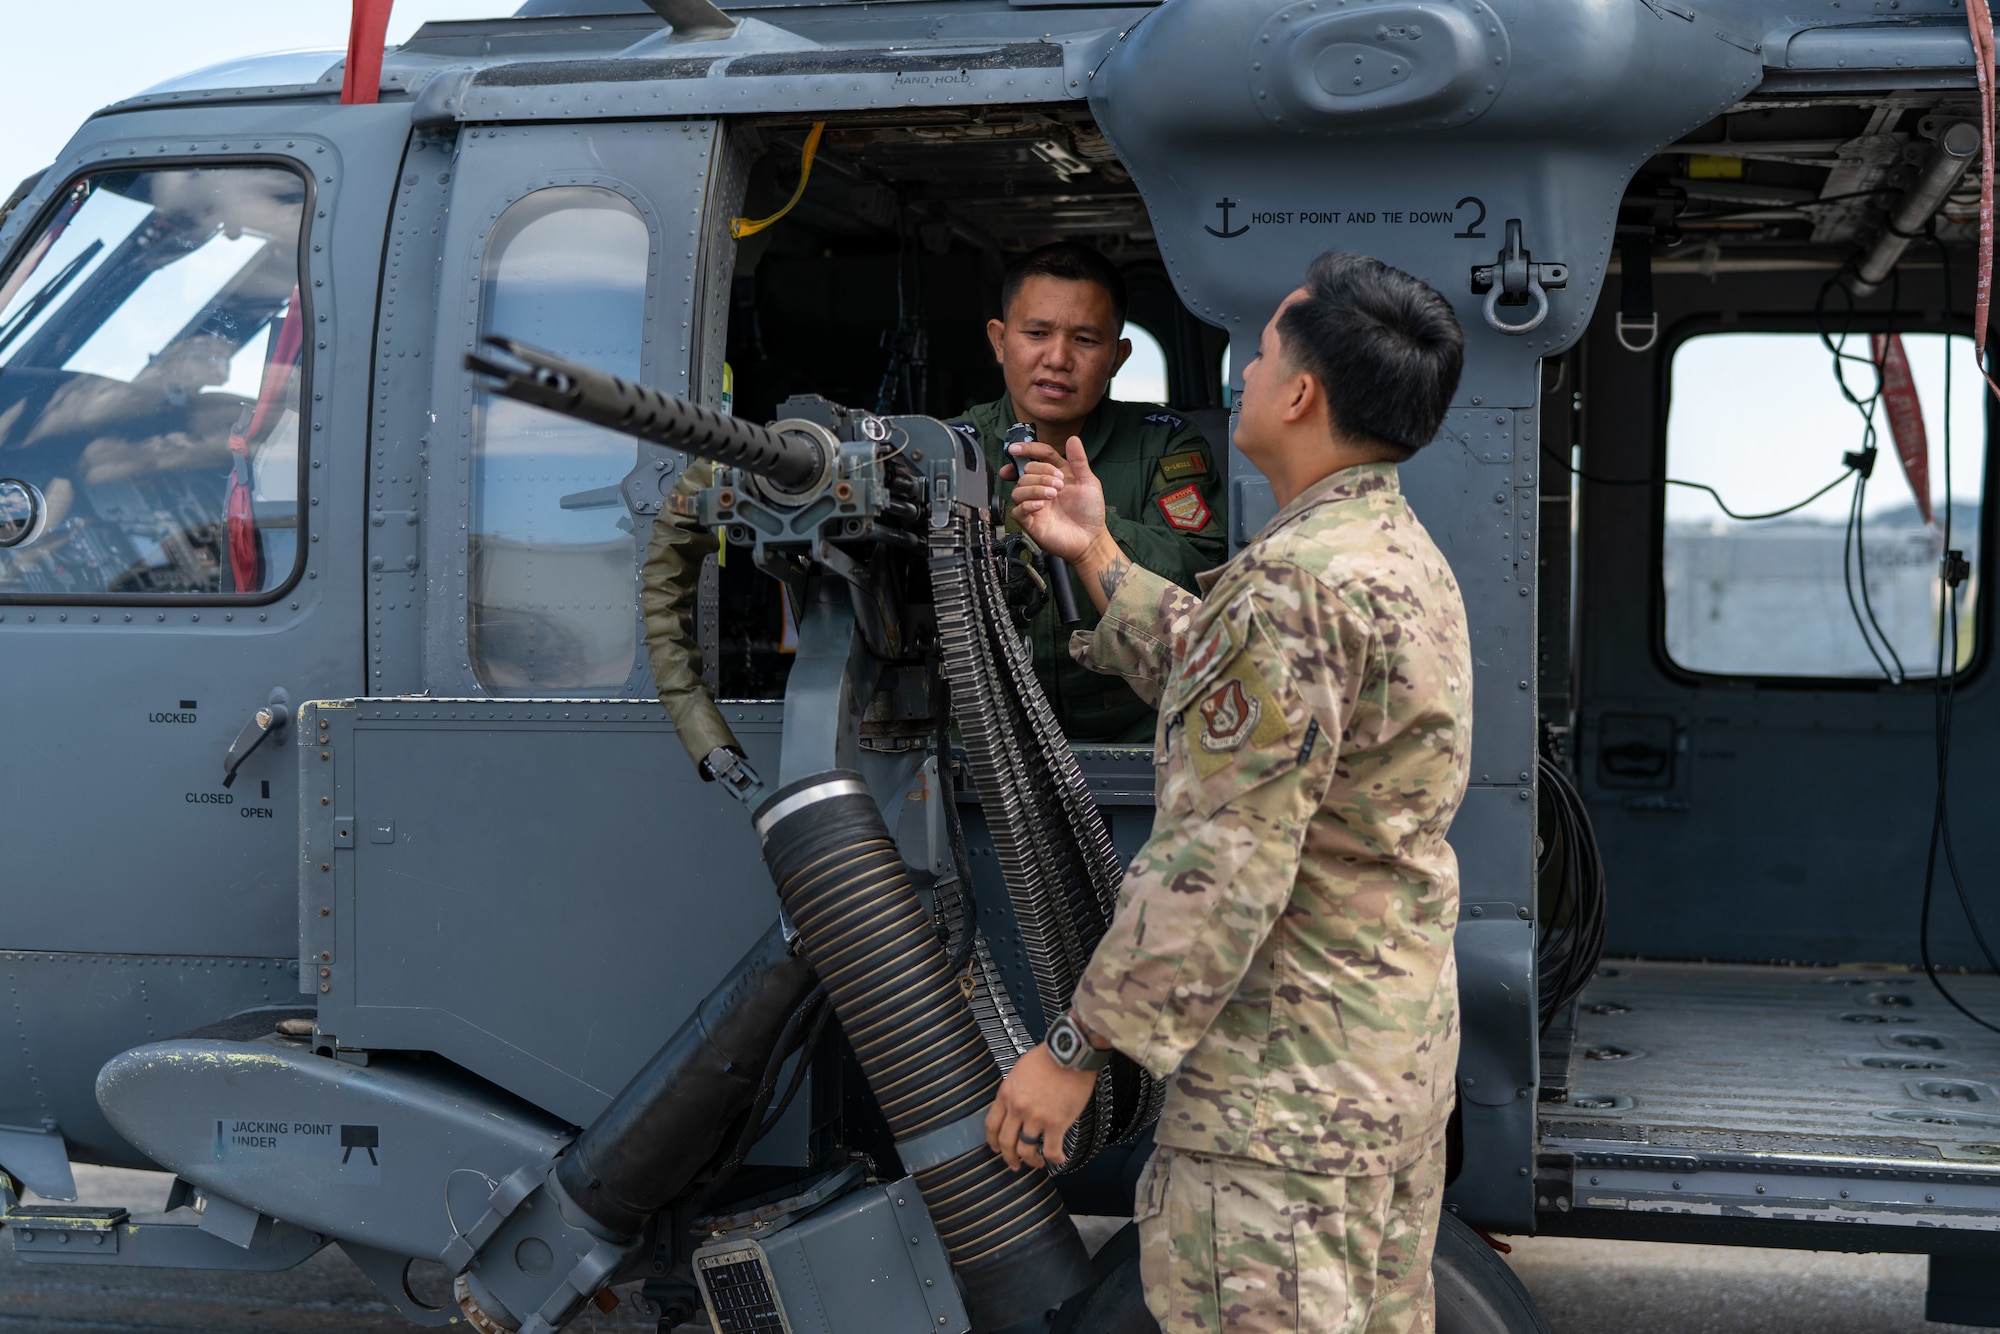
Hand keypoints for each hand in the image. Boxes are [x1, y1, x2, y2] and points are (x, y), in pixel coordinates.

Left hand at [984, 1043, 1096, 1171]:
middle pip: (1006, 1142)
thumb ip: (1014, 1090)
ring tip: (1037, 1163)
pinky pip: (1051, 1150)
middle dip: (1009, 1157)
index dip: (993, 1141)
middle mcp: (1018, 1109)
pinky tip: (1058, 1159)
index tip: (996, 1148)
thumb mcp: (1020, 1070)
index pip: (992, 1125)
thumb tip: (1015, 1104)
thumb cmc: (1049, 1057)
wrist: (1070, 1053)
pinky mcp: (1056, 1124)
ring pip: (1026, 1150)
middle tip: (1014, 1164)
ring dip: (1031, 1160)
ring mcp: (1036, 1118)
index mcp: (1006, 1094)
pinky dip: (1054, 1159)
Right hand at [1005, 436, 1104, 564]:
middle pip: (1026, 471)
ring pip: (1018, 489)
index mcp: (1054, 475)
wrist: (1091, 539)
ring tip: (1053, 495)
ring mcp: (1035, 505)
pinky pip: (1018, 510)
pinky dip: (1028, 504)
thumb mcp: (1089, 482)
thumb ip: (1079, 460)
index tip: (1016, 449)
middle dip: (1041, 474)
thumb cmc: (1090, 512)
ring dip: (1035, 488)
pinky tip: (1042, 505)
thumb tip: (1073, 439)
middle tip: (1059, 485)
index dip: (1026, 450)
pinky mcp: (1031, 522)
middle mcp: (1042, 488)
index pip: (1037, 456)